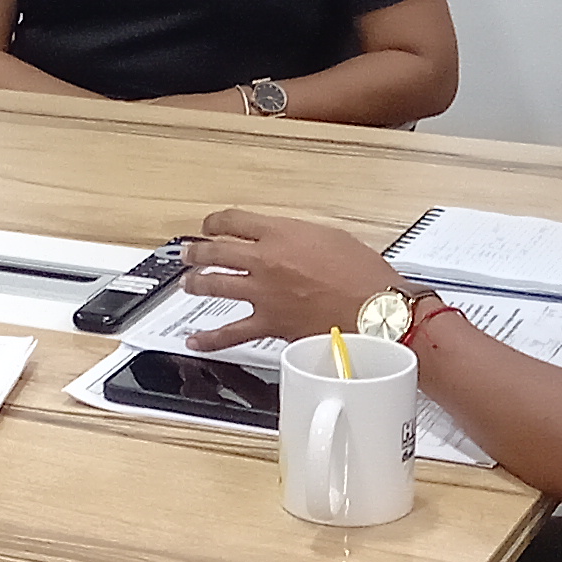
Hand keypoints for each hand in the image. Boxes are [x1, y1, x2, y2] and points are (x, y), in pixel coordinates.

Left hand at [180, 209, 402, 351]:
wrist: (373, 310)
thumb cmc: (364, 275)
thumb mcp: (333, 238)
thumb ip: (302, 237)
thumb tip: (291, 239)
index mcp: (281, 233)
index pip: (235, 221)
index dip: (217, 221)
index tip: (211, 225)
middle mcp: (265, 260)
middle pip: (217, 251)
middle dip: (198, 251)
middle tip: (189, 253)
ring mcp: (263, 293)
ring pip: (215, 284)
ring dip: (197, 283)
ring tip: (188, 282)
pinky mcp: (268, 323)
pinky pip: (231, 333)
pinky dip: (210, 338)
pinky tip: (196, 339)